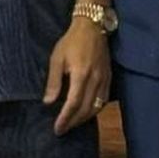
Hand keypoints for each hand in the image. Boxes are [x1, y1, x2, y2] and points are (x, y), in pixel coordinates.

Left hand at [43, 17, 111, 134]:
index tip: (57, 128)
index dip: (65, 118)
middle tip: (62, 130)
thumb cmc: (71, 41)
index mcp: (81, 75)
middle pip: (86, 108)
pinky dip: (95, 109)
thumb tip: (49, 102)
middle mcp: (95, 79)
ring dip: (85, 118)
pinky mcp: (109, 77)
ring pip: (97, 106)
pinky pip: (104, 99)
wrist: (92, 27)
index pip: (73, 104)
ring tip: (73, 123)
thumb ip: (54, 81)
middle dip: (73, 122)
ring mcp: (105, 79)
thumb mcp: (57, 59)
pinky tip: (87, 112)